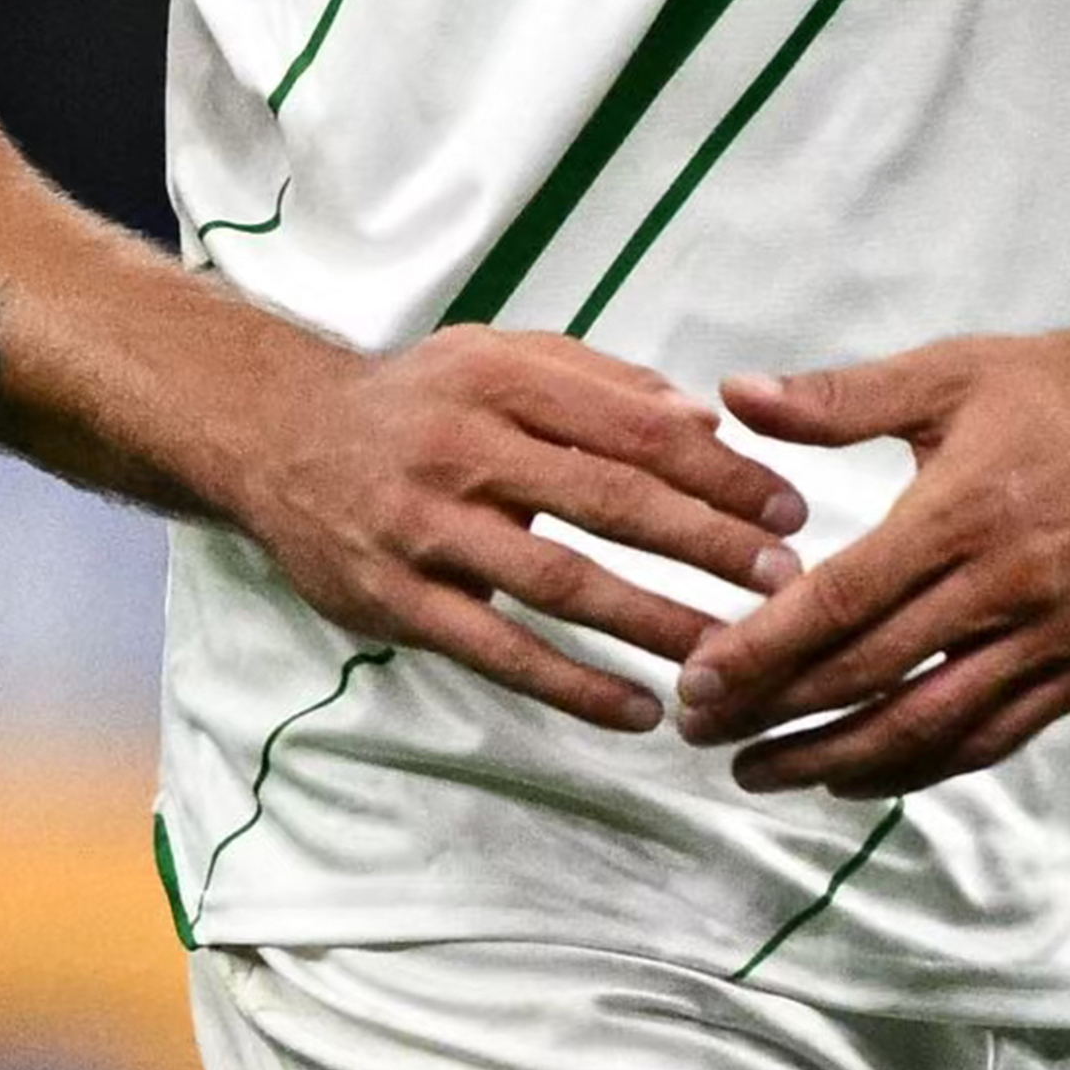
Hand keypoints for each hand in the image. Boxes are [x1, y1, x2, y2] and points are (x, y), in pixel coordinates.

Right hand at [211, 325, 812, 736]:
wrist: (281, 437)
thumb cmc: (416, 400)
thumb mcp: (497, 358)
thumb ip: (600, 382)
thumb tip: (706, 422)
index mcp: (498, 378)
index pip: (632, 426)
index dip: (717, 470)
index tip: (788, 507)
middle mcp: (461, 445)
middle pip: (608, 498)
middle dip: (706, 543)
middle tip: (784, 581)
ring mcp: (425, 526)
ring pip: (559, 581)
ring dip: (653, 620)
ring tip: (729, 653)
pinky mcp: (398, 598)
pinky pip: (498, 649)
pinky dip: (572, 686)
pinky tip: (638, 711)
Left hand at [669, 322, 1069, 797]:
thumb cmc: (1068, 388)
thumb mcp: (948, 372)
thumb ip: (837, 398)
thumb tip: (736, 394)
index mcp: (961, 513)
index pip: (840, 602)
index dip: (763, 651)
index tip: (698, 680)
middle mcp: (1005, 589)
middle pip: (871, 675)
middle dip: (776, 713)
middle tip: (702, 733)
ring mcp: (1052, 639)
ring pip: (930, 726)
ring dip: (838, 758)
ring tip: (765, 773)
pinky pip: (995, 737)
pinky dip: (923, 765)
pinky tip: (864, 772)